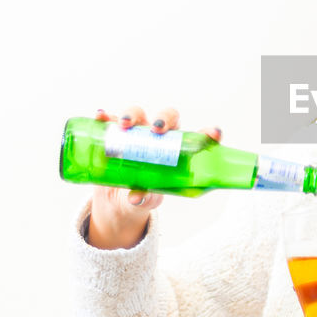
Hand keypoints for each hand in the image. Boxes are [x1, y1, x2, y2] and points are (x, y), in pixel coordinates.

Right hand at [86, 106, 222, 249]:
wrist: (116, 200)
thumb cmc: (143, 196)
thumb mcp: (146, 201)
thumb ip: (145, 199)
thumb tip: (136, 198)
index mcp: (176, 152)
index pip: (195, 138)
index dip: (207, 134)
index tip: (215, 134)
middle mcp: (158, 137)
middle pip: (166, 118)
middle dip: (163, 119)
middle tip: (156, 130)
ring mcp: (136, 134)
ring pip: (138, 115)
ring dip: (132, 115)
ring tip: (125, 125)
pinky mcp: (114, 136)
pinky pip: (110, 122)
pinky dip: (106, 118)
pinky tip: (101, 117)